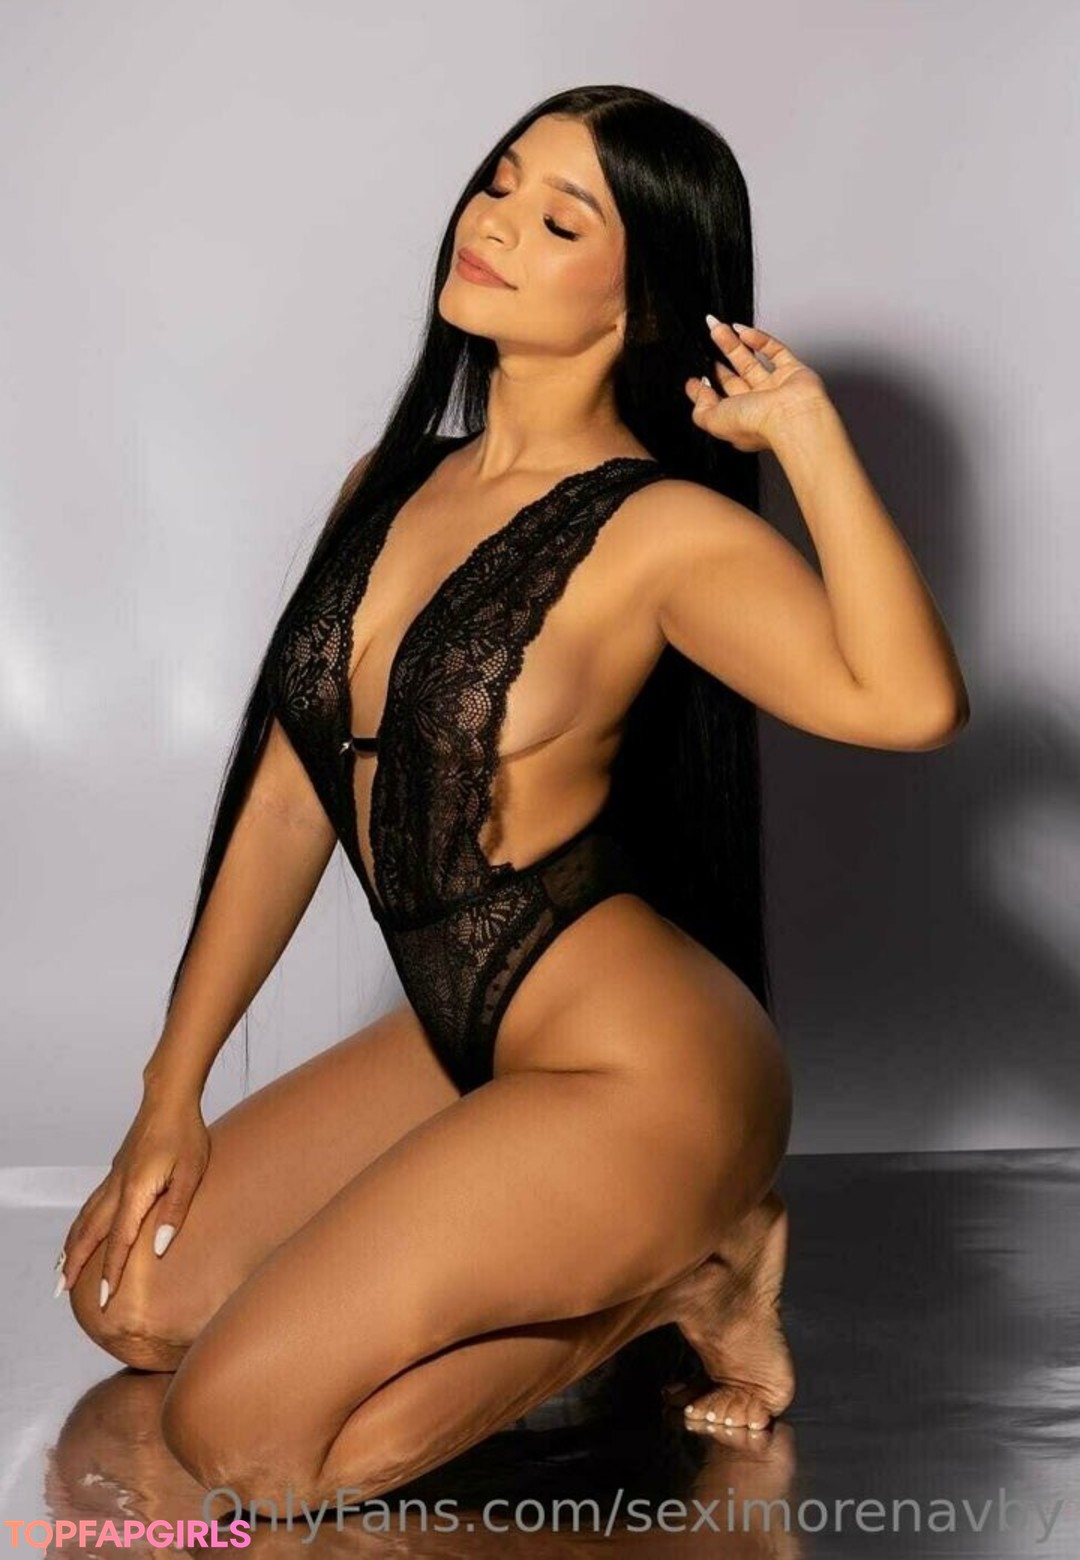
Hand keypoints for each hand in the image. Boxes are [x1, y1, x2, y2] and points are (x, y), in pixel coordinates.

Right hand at [57, 1092, 209, 1306]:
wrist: (168, 1099)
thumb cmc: (185, 1135)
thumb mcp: (190, 1173)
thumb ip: (174, 1211)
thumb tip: (159, 1248)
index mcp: (134, 1192)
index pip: (119, 1242)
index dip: (110, 1273)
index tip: (103, 1301)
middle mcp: (116, 1188)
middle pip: (89, 1234)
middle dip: (74, 1266)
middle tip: (61, 1293)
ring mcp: (113, 1179)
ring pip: (84, 1220)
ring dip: (70, 1248)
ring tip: (60, 1272)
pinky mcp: (115, 1172)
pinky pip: (90, 1206)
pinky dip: (78, 1226)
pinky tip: (79, 1234)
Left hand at [684, 319, 829, 452]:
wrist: (792, 417)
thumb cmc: (757, 424)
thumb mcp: (713, 421)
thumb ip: (700, 407)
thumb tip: (697, 391)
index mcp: (740, 421)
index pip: (720, 402)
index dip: (706, 389)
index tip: (694, 377)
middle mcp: (759, 405)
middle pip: (735, 377)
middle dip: (719, 359)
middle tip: (707, 342)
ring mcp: (776, 388)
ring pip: (752, 360)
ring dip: (733, 343)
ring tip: (718, 328)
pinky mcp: (793, 371)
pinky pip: (775, 351)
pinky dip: (759, 339)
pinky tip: (742, 331)